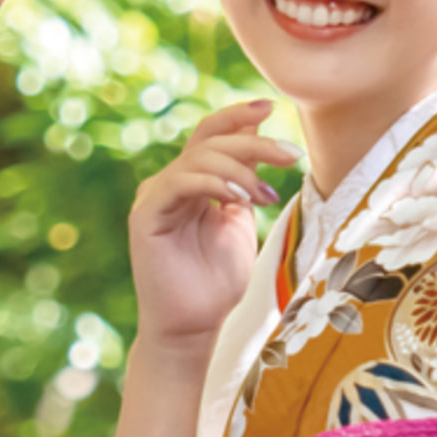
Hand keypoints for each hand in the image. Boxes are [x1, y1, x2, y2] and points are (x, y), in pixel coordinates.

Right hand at [129, 100, 300, 355]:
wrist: (195, 327)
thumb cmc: (218, 283)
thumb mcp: (241, 222)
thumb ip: (246, 183)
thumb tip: (260, 140)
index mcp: (192, 182)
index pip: (211, 135)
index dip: (239, 117)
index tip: (273, 108)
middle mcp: (169, 184)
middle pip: (210, 141)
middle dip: (255, 144)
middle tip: (291, 156)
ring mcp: (155, 197)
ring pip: (198, 158)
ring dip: (240, 168)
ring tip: (267, 195)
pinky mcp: (145, 215)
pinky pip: (180, 181)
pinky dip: (213, 182)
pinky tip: (240, 197)